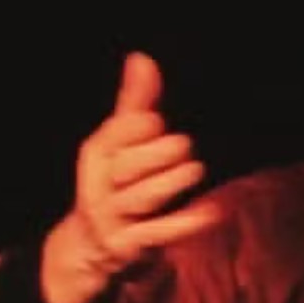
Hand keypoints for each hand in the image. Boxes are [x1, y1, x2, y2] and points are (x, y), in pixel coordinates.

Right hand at [41, 52, 220, 302]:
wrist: (91, 244)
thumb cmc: (115, 182)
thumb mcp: (119, 144)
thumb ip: (135, 104)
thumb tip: (142, 57)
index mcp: (97, 154)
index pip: (114, 137)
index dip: (136, 129)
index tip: (156, 122)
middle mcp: (100, 185)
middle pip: (128, 167)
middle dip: (156, 154)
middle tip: (184, 145)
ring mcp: (112, 217)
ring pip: (141, 198)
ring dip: (169, 183)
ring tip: (196, 168)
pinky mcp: (129, 245)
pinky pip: (156, 233)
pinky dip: (184, 224)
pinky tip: (213, 213)